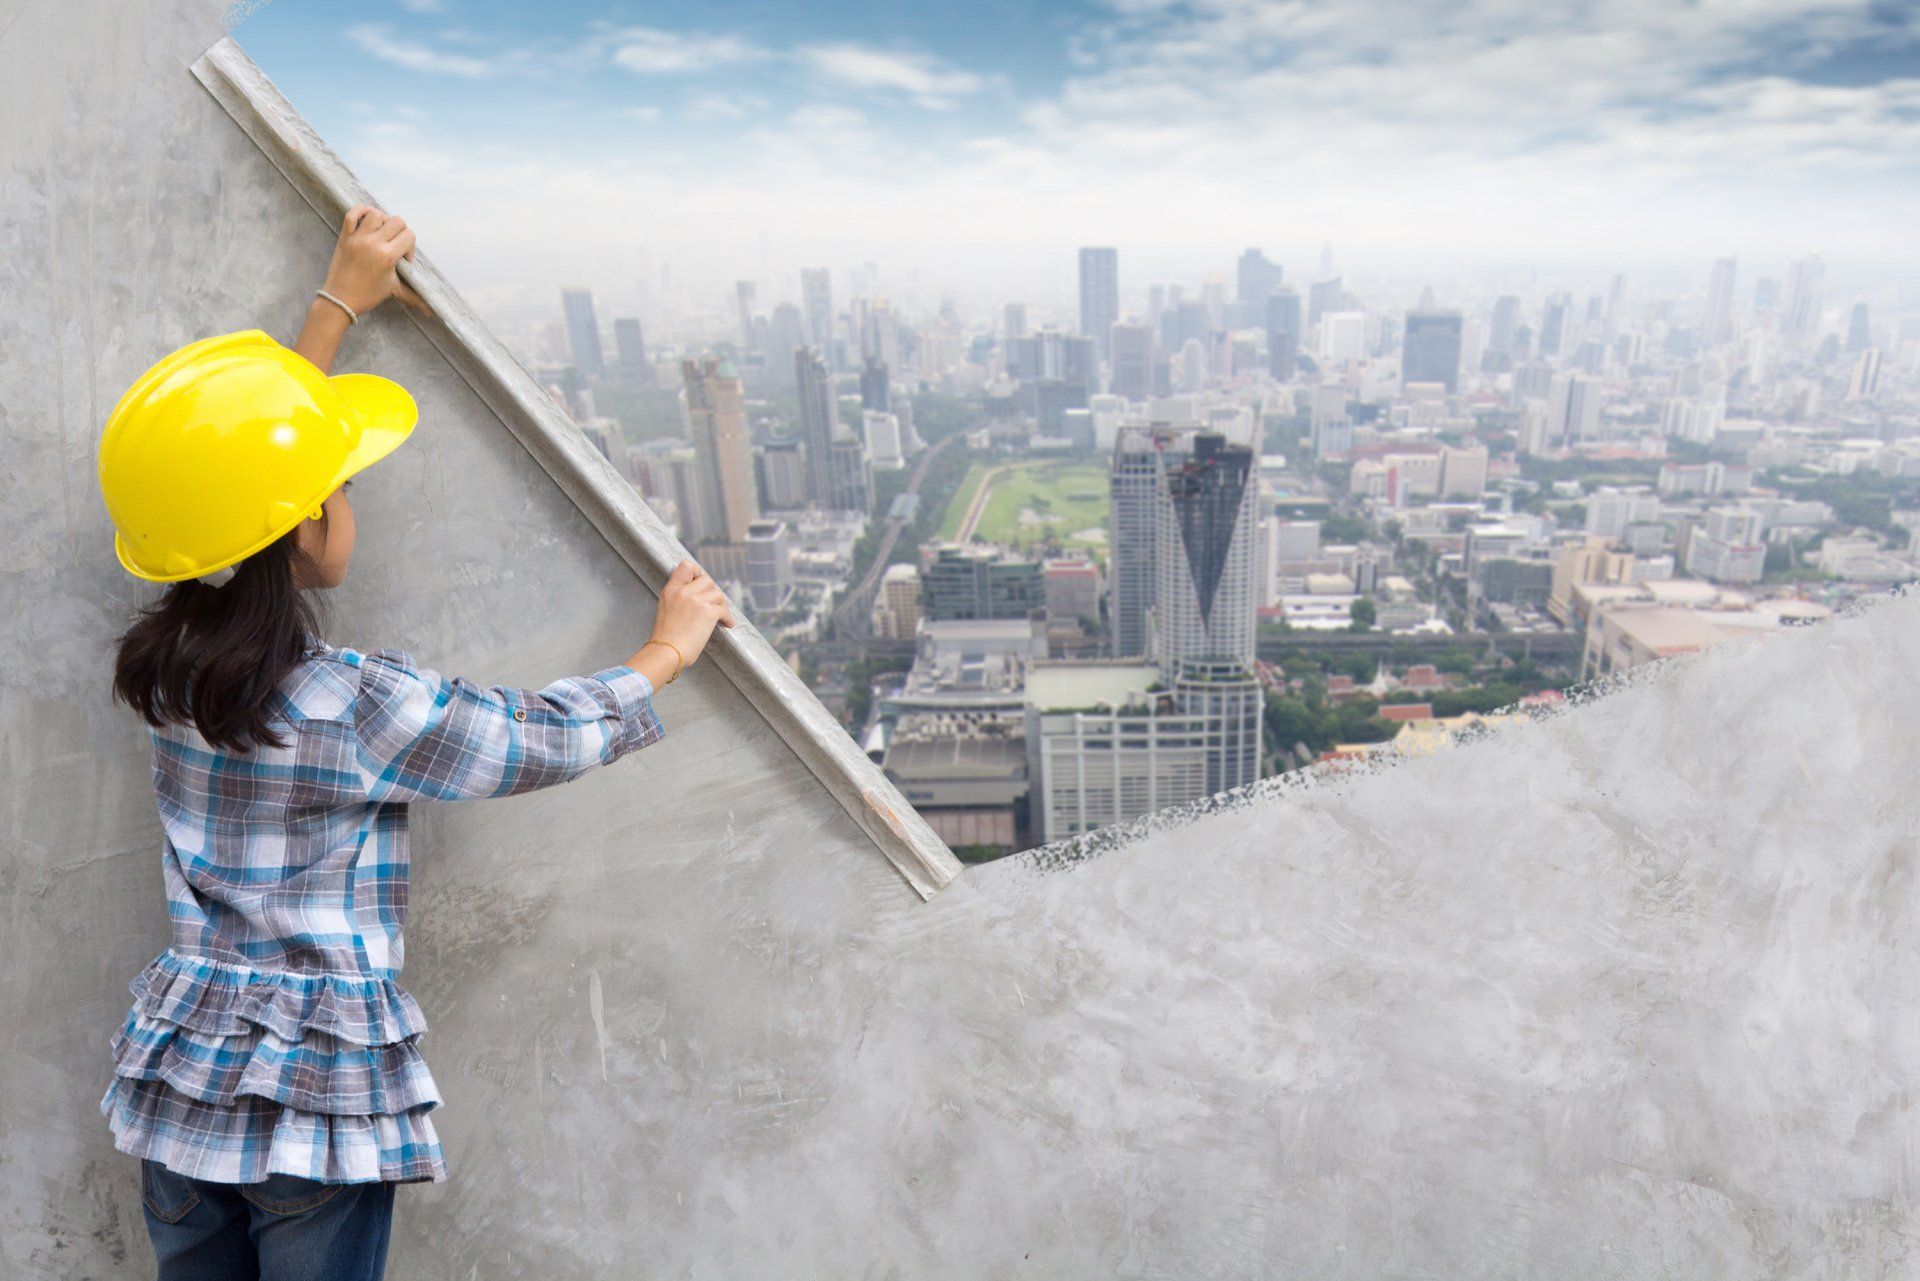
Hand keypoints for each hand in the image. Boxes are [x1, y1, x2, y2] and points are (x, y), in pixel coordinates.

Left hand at [321, 205, 424, 315]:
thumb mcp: (394, 290)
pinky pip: (352, 214)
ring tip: (381, 232)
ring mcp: (358, 238)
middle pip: (396, 221)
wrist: (340, 299)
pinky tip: (367, 218)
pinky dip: (360, 211)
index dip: (410, 246)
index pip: (409, 235)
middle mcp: (374, 243)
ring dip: (382, 220)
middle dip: (400, 231)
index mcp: (388, 256)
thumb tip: (431, 312)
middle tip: (394, 243)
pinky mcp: (345, 236)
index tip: (403, 258)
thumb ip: (414, 295)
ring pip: (376, 214)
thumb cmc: (368, 295)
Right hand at [630, 559, 734, 680]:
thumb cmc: (666, 637)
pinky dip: (727, 618)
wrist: (666, 651)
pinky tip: (726, 624)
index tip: (702, 583)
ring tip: (719, 617)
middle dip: (713, 592)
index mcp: (671, 590)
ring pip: (718, 594)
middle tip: (713, 604)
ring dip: (721, 606)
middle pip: (707, 580)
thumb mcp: (666, 609)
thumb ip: (679, 598)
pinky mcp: (708, 612)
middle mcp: (683, 591)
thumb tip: (698, 595)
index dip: (698, 572)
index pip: (686, 566)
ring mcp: (696, 601)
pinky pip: (724, 609)